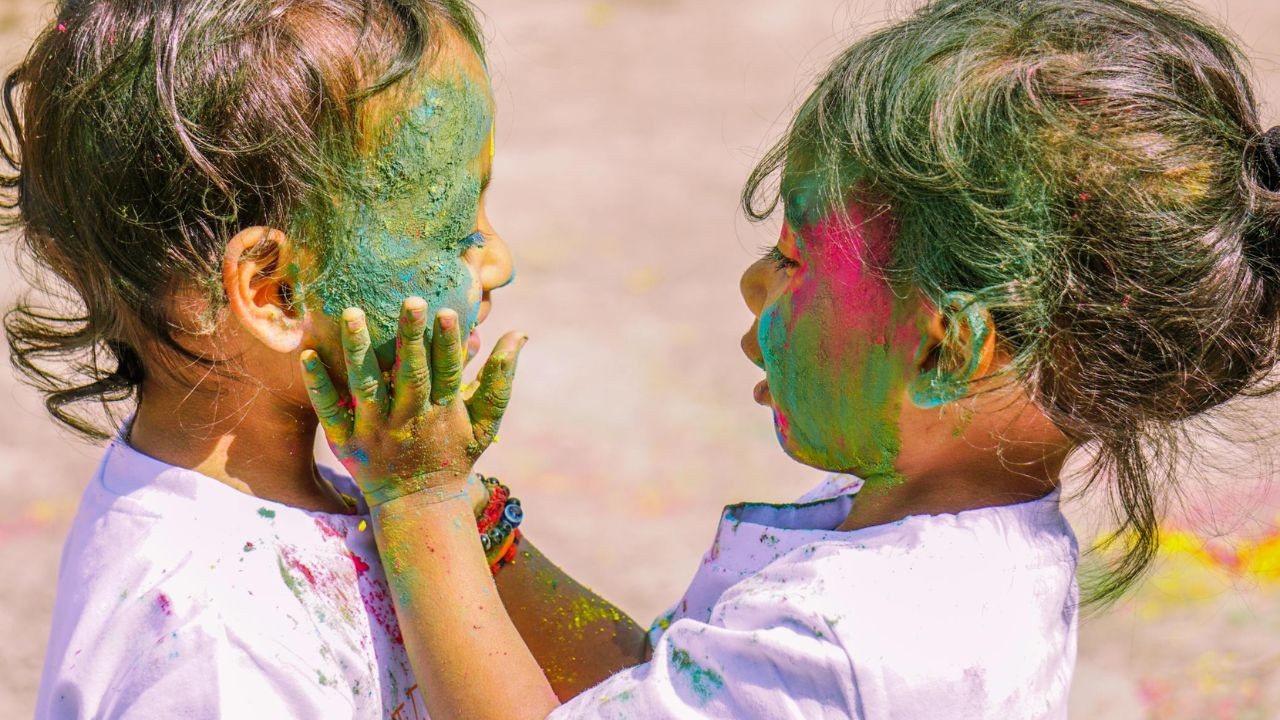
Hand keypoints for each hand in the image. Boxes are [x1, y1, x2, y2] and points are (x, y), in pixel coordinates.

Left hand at [300, 297, 526, 507]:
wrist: (419, 507)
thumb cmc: (454, 455)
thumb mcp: (485, 422)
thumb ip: (499, 378)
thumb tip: (519, 334)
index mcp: (444, 412)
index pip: (448, 373)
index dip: (449, 343)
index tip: (447, 312)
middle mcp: (409, 420)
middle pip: (411, 375)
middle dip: (411, 338)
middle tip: (410, 300)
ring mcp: (375, 431)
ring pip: (367, 387)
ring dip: (360, 350)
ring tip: (352, 313)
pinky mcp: (346, 443)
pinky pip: (329, 411)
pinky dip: (319, 385)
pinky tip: (308, 355)